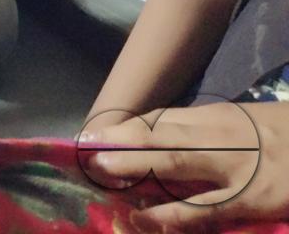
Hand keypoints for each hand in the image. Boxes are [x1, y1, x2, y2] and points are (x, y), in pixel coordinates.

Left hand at [82, 102, 288, 229]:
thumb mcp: (253, 125)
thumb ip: (212, 134)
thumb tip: (166, 142)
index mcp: (223, 116)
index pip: (164, 118)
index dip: (127, 128)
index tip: (94, 135)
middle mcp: (225, 135)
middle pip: (161, 133)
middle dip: (120, 141)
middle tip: (84, 150)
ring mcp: (239, 167)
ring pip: (174, 163)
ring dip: (132, 166)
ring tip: (99, 172)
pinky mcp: (253, 200)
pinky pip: (202, 210)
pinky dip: (169, 216)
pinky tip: (143, 220)